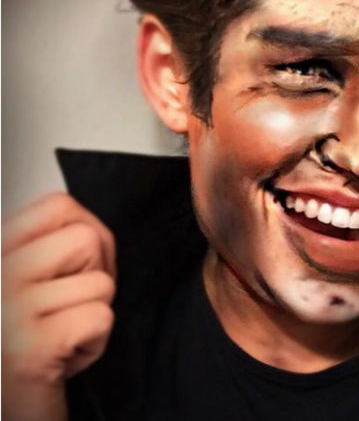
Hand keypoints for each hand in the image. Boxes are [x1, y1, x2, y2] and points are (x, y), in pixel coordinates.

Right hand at [2, 193, 115, 420]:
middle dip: (94, 275)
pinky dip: (93, 343)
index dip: (84, 232)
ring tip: (59, 334)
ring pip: (101, 283)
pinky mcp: (29, 351)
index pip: (57, 206)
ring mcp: (6, 312)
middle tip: (67, 307)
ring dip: (93, 314)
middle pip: (87, 239)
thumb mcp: (27, 280)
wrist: (9, 404)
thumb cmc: (24, 341)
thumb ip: (50, 243)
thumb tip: (84, 219)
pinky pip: (100, 319)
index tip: (72, 266)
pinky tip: (61, 358)